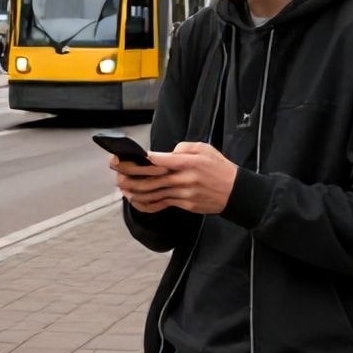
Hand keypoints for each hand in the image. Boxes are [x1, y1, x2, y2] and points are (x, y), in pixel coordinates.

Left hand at [113, 142, 237, 214]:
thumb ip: (184, 147)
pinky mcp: (185, 205)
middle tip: (117, 173)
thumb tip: (167, 152)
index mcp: (188, 162)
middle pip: (151, 178)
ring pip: (154, 193)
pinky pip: (162, 204)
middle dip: (131, 176)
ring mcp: (184, 194)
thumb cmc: (219, 167)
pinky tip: (137, 202)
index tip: (124, 158)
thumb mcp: (205, 149)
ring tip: (123, 188)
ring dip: (135, 191)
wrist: (236, 192)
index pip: (158, 161)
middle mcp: (184, 178)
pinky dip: (147, 204)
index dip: (138, 160)